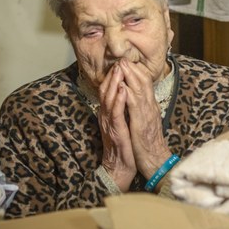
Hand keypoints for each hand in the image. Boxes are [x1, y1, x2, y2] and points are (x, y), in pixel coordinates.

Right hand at [98, 63, 136, 190]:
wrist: (120, 168)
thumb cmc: (123, 146)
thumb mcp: (120, 125)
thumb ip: (119, 111)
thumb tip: (123, 95)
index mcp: (108, 114)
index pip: (107, 91)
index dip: (112, 77)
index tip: (119, 63)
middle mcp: (106, 117)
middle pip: (105, 92)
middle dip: (112, 75)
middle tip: (118, 60)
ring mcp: (109, 124)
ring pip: (108, 100)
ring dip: (113, 83)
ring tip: (119, 70)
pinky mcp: (116, 131)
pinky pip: (116, 113)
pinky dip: (119, 100)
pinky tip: (122, 90)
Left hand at [118, 59, 171, 179]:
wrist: (156, 161)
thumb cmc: (148, 143)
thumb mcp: (146, 122)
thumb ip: (142, 109)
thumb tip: (135, 98)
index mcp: (150, 106)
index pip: (146, 83)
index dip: (137, 71)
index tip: (128, 60)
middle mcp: (150, 107)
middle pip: (144, 82)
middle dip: (133, 68)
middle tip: (124, 56)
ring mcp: (146, 115)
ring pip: (140, 90)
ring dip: (130, 76)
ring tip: (122, 64)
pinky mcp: (140, 124)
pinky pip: (134, 106)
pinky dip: (129, 94)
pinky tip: (123, 86)